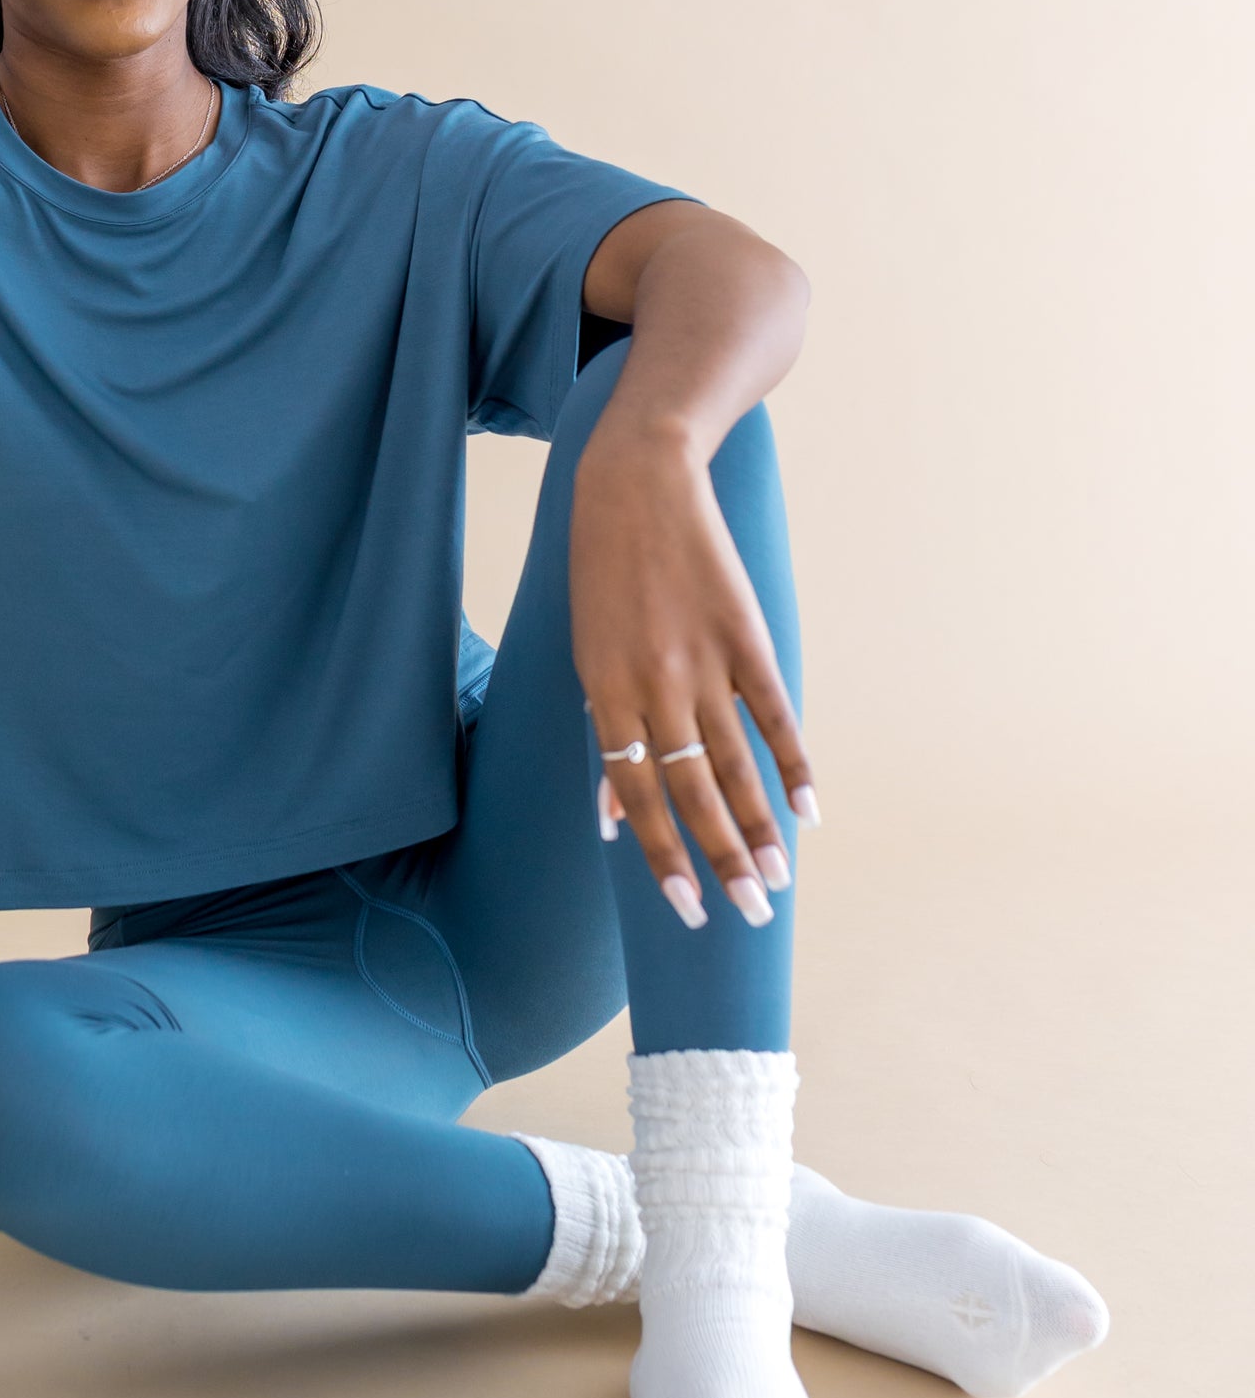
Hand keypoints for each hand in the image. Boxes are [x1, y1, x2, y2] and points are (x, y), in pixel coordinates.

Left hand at [569, 417, 816, 929]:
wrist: (637, 482)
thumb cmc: (602, 576)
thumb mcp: (586, 653)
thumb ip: (606, 731)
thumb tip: (611, 815)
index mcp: (605, 692)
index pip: (637, 793)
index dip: (661, 854)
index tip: (687, 908)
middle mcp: (654, 685)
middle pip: (691, 791)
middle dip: (722, 859)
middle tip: (750, 915)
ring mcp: (703, 660)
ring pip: (735, 763)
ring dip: (761, 826)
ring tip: (780, 879)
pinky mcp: (745, 634)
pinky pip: (775, 713)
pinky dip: (795, 762)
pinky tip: (811, 809)